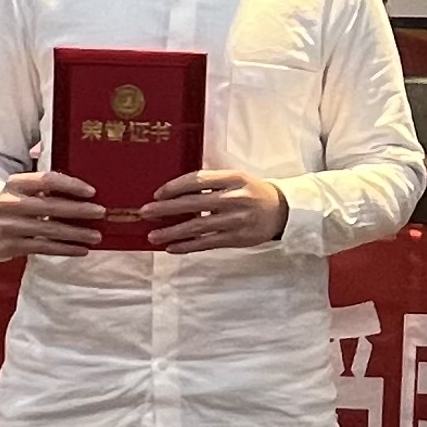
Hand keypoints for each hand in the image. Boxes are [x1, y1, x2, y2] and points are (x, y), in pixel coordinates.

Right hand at [0, 169, 106, 259]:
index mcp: (14, 183)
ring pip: (49, 230)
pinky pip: (44, 248)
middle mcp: (9, 203)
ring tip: (97, 236)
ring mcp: (9, 226)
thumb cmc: (11, 204)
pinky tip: (82, 249)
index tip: (91, 191)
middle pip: (50, 206)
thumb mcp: (20, 189)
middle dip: (79, 210)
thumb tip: (82, 188)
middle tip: (101, 212)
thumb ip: (44, 186)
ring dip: (76, 234)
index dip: (70, 185)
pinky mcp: (11, 246)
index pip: (45, 180)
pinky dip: (65, 249)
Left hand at [140, 168, 288, 252]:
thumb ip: (211, 182)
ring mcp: (234, 221)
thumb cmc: (253, 192)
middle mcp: (233, 199)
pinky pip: (206, 243)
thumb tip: (176, 189)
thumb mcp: (236, 178)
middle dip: (165, 208)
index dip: (174, 187)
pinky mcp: (236, 239)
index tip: (157, 193)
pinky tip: (172, 248)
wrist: (282, 211)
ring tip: (152, 235)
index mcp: (232, 179)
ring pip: (197, 227)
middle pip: (193, 204)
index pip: (197, 180)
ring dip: (171, 232)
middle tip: (145, 212)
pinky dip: (187, 246)